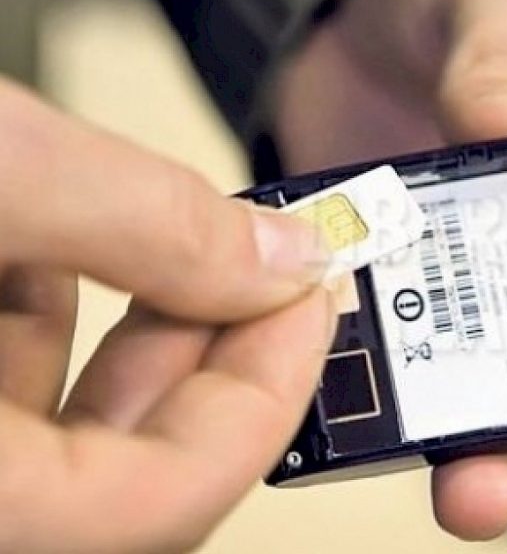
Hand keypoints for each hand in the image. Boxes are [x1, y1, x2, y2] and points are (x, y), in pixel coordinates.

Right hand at [0, 77, 335, 551]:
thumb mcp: (0, 172)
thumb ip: (147, 222)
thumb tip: (281, 258)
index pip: (167, 499)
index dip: (267, 397)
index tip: (310, 299)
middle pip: (135, 468)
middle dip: (217, 355)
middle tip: (267, 270)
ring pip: (74, 427)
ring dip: (143, 326)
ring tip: (175, 240)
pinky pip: (12, 388)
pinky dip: (56, 312)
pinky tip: (64, 241)